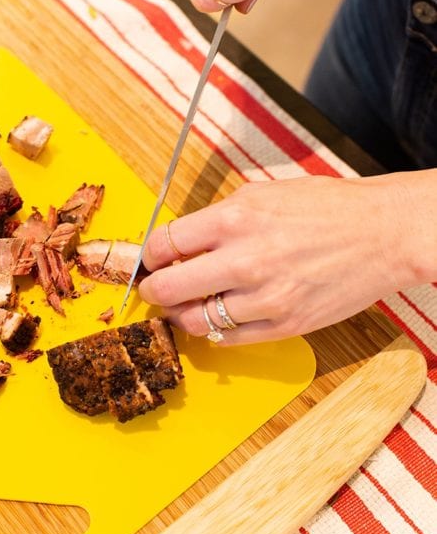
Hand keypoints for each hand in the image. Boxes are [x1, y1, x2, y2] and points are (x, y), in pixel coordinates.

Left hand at [138, 173, 431, 344]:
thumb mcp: (263, 194)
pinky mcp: (284, 325)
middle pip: (168, 288)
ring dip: (181, 315)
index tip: (152, 260)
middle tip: (155, 289)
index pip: (165, 244)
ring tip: (185, 306)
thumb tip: (182, 242)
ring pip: (194, 320)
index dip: (150, 255)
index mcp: (236, 219)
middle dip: (153, 290)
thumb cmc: (326, 208)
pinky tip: (218, 317)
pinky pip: (228, 339)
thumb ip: (219, 218)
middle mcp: (245, 260)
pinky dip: (214, 331)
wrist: (383, 233)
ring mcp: (265, 298)